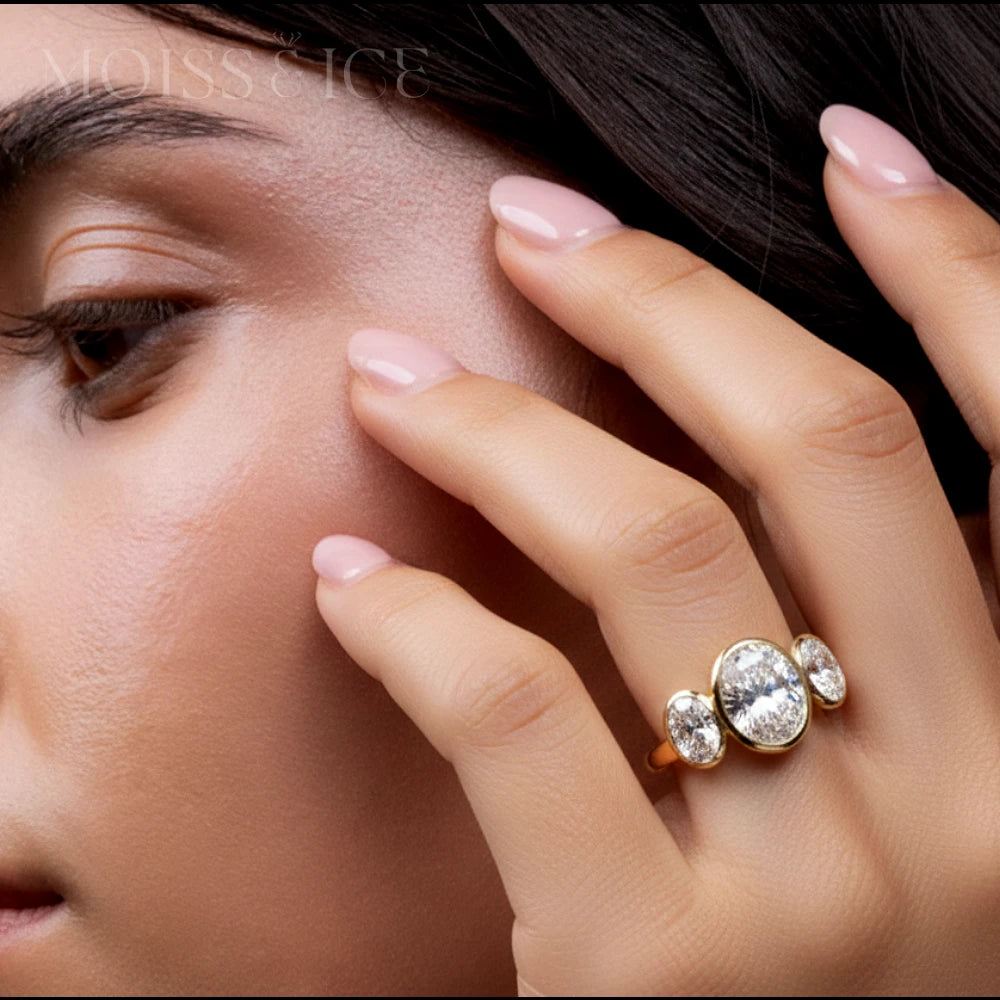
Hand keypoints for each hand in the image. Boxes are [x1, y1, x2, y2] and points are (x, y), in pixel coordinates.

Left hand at [310, 105, 999, 993]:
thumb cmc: (841, 979)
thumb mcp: (919, 797)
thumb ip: (893, 651)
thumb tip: (757, 453)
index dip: (953, 262)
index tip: (846, 154)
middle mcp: (975, 796)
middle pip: (820, 440)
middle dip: (661, 293)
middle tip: (526, 229)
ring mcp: (827, 889)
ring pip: (654, 549)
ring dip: (493, 428)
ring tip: (389, 379)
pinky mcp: (658, 976)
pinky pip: (516, 715)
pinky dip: (412, 619)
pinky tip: (348, 579)